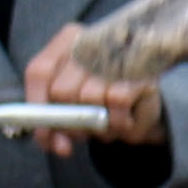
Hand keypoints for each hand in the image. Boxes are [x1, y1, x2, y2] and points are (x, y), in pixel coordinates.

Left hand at [23, 23, 164, 157]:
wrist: (150, 100)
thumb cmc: (103, 101)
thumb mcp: (72, 109)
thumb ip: (56, 127)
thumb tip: (59, 146)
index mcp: (68, 42)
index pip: (39, 72)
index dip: (38, 106)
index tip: (45, 133)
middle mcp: (91, 41)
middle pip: (62, 90)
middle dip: (71, 121)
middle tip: (84, 130)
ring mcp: (118, 55)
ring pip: (89, 97)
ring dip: (97, 125)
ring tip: (107, 126)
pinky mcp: (141, 71)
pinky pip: (116, 101)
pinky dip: (118, 121)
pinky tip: (123, 121)